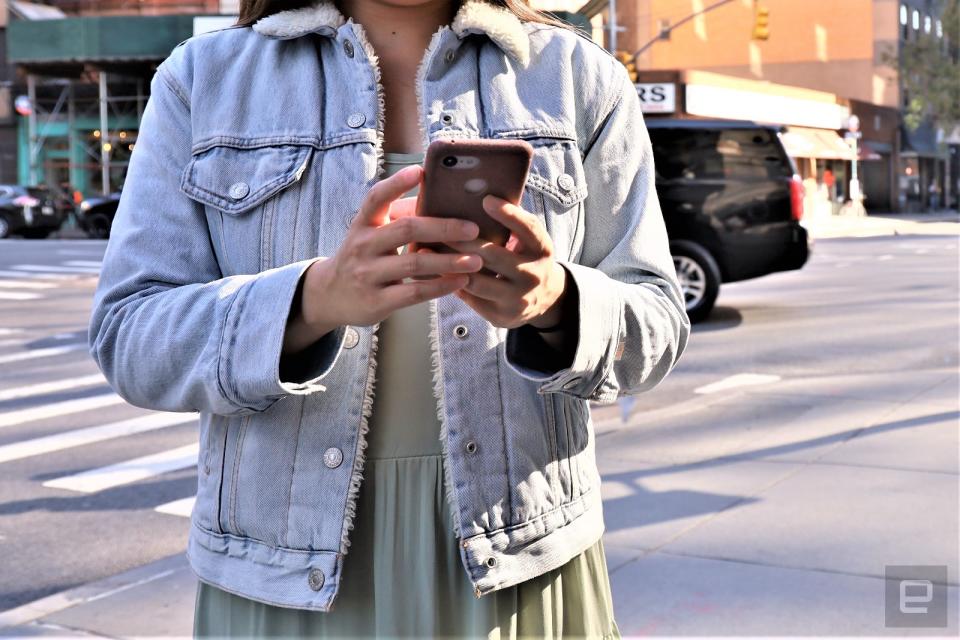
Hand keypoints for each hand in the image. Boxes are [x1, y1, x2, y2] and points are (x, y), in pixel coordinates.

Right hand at [298, 165, 483, 332]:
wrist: (330, 295)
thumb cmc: (362, 258)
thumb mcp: (369, 234)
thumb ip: (396, 219)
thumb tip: (437, 199)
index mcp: (362, 224)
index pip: (376, 198)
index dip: (396, 183)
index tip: (420, 171)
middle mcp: (363, 246)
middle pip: (406, 229)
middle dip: (442, 227)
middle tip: (473, 228)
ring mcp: (368, 275)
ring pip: (415, 264)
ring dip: (449, 261)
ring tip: (476, 260)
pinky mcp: (377, 301)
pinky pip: (414, 293)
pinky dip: (441, 286)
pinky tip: (460, 281)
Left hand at [432, 194, 568, 329]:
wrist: (546, 300)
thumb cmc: (527, 258)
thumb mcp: (529, 240)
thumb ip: (511, 224)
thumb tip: (476, 197)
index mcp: (541, 249)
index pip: (527, 229)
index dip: (508, 214)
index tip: (486, 200)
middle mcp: (532, 274)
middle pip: (492, 255)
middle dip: (461, 241)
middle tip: (436, 228)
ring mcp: (517, 298)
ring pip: (476, 280)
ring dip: (448, 265)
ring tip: (426, 250)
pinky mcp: (501, 315)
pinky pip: (470, 298)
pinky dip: (450, 283)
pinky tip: (432, 272)